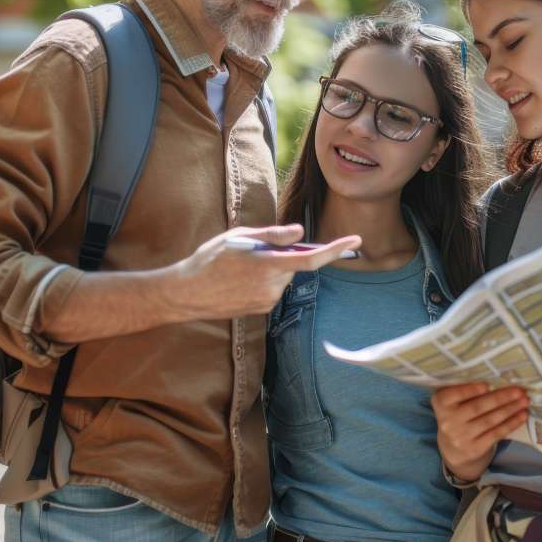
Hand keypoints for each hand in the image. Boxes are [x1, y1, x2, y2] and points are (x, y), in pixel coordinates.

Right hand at [169, 224, 360, 319]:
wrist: (186, 294)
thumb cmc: (210, 259)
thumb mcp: (240, 237)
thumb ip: (273, 235)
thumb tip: (300, 232)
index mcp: (268, 265)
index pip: (311, 258)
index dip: (335, 249)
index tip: (355, 240)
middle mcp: (272, 287)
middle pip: (295, 265)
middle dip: (285, 254)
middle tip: (259, 248)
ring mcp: (267, 301)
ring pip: (284, 277)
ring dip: (273, 268)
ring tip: (243, 266)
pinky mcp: (261, 309)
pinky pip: (274, 289)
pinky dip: (265, 279)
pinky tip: (241, 279)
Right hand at [431, 382, 528, 482]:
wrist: (454, 450)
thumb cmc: (457, 415)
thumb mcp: (452, 402)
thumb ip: (464, 390)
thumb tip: (494, 377)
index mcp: (441, 404)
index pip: (454, 395)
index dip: (470, 390)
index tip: (487, 384)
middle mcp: (448, 421)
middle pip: (478, 407)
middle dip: (501, 398)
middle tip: (519, 390)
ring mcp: (461, 437)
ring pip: (490, 420)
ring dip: (510, 409)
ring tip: (525, 401)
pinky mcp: (475, 449)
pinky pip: (496, 433)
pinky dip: (511, 423)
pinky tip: (522, 415)